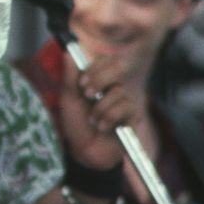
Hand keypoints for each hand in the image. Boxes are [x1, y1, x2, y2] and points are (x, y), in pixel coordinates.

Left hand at [55, 51, 142, 171]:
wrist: (85, 151)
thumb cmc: (76, 124)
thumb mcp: (68, 99)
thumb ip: (70, 76)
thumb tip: (68, 52)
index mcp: (101, 80)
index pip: (107, 60)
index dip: (95, 68)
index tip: (82, 83)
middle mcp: (115, 87)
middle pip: (119, 68)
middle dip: (99, 81)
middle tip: (88, 96)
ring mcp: (127, 101)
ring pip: (120, 92)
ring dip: (101, 108)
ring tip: (93, 121)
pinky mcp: (134, 117)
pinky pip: (127, 108)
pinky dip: (110, 118)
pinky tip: (104, 128)